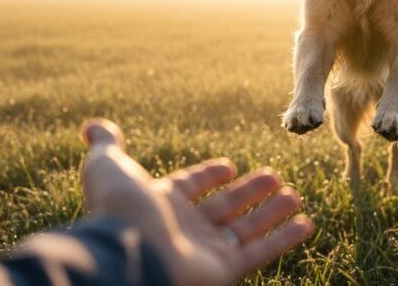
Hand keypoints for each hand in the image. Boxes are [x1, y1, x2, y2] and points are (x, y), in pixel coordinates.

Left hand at [81, 118, 313, 285]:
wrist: (129, 255)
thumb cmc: (120, 210)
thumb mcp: (109, 168)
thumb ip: (107, 146)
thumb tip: (92, 125)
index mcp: (160, 203)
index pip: (190, 187)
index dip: (208, 175)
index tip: (230, 166)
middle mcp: (184, 228)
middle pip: (224, 207)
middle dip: (250, 192)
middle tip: (275, 176)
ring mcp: (206, 251)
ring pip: (246, 229)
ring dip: (272, 212)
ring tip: (295, 194)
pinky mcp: (225, 271)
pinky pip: (261, 252)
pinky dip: (284, 238)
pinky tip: (306, 223)